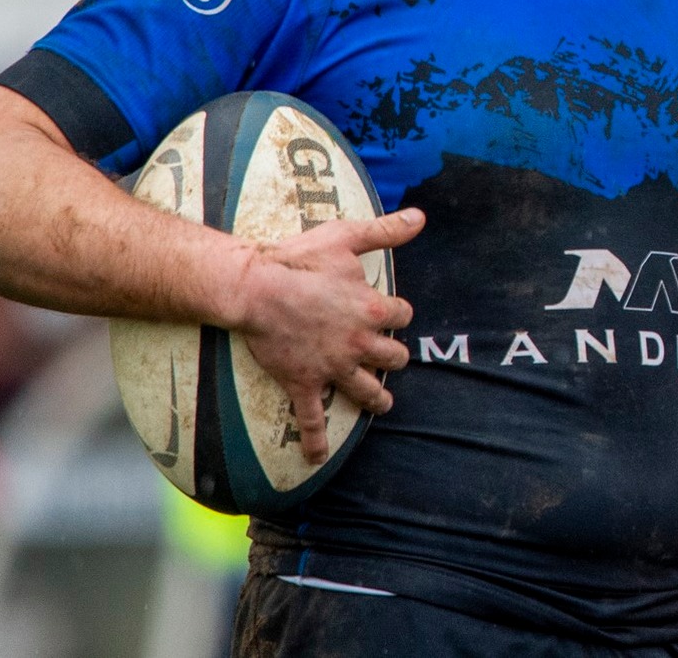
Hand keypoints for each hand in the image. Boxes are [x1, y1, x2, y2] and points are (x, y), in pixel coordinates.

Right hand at [233, 208, 423, 464]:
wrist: (256, 289)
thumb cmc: (300, 260)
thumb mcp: (347, 237)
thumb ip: (386, 231)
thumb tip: (421, 217)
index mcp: (373, 309)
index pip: (402, 315)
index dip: (397, 313)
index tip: (391, 312)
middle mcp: (360, 343)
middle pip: (393, 356)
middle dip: (393, 356)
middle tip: (392, 358)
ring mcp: (333, 366)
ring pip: (367, 389)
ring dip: (377, 397)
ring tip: (384, 403)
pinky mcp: (304, 382)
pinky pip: (312, 418)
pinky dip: (315, 441)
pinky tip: (317, 459)